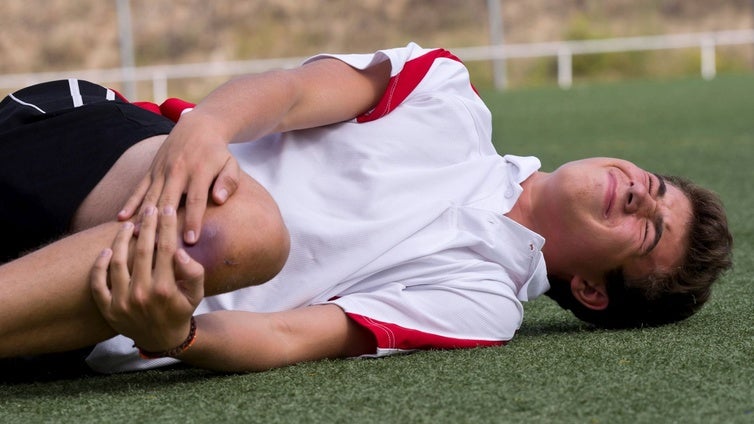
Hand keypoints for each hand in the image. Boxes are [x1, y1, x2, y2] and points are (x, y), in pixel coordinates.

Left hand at [91, 205, 204, 351]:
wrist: (162, 340)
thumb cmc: (181, 310)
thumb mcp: (197, 294)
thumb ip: (193, 272)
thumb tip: (178, 251)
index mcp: (165, 289)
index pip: (165, 249)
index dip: (166, 226)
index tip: (166, 210)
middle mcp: (142, 295)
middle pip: (141, 251)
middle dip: (146, 226)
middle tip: (148, 209)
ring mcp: (122, 303)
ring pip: (117, 263)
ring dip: (121, 241)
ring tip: (128, 225)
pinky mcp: (108, 309)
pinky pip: (98, 284)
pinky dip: (99, 266)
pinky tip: (106, 251)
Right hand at [118, 114, 240, 243]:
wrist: (198, 126)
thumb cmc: (217, 152)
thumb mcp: (230, 164)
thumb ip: (229, 181)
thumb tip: (220, 200)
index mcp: (200, 172)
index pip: (196, 200)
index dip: (193, 220)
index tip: (191, 240)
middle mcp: (178, 171)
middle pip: (169, 201)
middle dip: (164, 224)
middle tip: (159, 246)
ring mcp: (162, 171)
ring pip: (151, 197)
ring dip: (144, 217)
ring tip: (137, 237)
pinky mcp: (152, 170)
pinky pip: (139, 188)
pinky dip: (130, 203)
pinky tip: (121, 218)